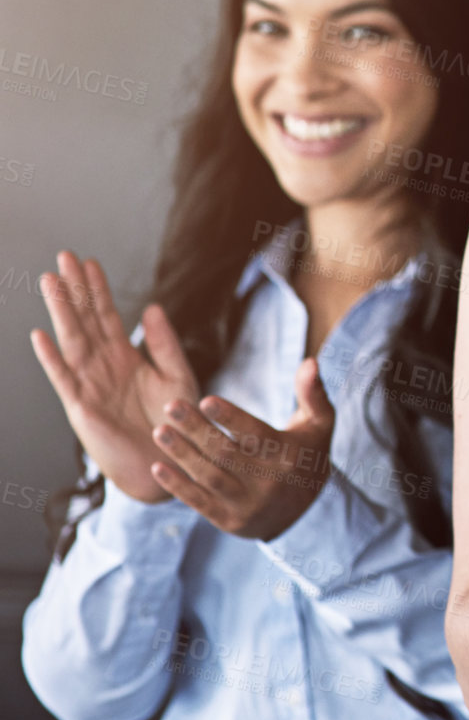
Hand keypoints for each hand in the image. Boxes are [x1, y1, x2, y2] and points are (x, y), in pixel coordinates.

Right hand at [29, 252, 200, 502]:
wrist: (169, 463)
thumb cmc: (176, 422)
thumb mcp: (177, 375)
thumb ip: (164, 343)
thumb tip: (151, 306)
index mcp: (125, 357)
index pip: (108, 316)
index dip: (97, 289)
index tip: (89, 261)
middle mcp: (103, 366)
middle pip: (85, 320)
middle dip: (75, 290)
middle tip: (64, 257)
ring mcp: (89, 384)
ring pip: (72, 340)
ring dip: (61, 312)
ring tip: (50, 281)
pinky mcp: (82, 407)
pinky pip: (64, 378)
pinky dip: (52, 357)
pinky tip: (41, 335)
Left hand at [149, 357, 336, 539]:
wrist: (306, 511)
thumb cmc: (308, 454)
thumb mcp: (319, 423)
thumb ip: (312, 392)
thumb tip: (309, 361)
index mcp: (289, 455)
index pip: (257, 435)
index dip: (231, 418)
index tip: (205, 400)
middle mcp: (269, 482)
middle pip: (227, 453)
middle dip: (196, 429)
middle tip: (171, 406)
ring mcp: (248, 505)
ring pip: (210, 476)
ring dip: (182, 454)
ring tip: (160, 431)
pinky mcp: (230, 522)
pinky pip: (200, 503)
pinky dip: (177, 486)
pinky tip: (158, 466)